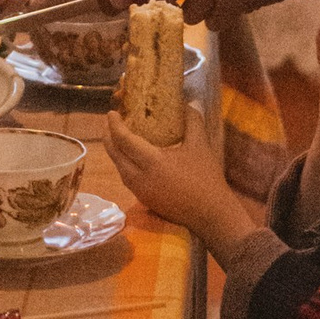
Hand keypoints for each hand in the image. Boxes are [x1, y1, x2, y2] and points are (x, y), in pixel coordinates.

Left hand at [105, 111, 257, 263]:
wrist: (211, 215)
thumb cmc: (206, 179)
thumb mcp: (201, 146)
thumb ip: (192, 122)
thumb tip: (188, 103)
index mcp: (152, 162)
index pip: (124, 140)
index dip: (115, 125)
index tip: (112, 113)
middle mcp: (139, 177)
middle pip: (114, 153)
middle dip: (109, 135)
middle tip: (111, 121)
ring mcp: (139, 190)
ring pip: (118, 166)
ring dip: (115, 149)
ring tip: (119, 135)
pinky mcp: (143, 199)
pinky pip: (125, 176)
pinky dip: (123, 162)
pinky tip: (131, 155)